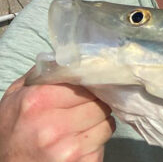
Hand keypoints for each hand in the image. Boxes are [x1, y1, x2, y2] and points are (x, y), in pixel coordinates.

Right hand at [0, 68, 115, 161]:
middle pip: (101, 104)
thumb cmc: (11, 130)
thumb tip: (73, 55)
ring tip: (80, 127)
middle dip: (96, 105)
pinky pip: (104, 145)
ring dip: (99, 124)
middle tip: (83, 109)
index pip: (88, 84)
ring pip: (108, 124)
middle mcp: (54, 126)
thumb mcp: (16, 96)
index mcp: (39, 102)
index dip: (90, 86)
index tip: (89, 88)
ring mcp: (68, 149)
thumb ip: (43, 74)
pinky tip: (78, 143)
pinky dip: (96, 143)